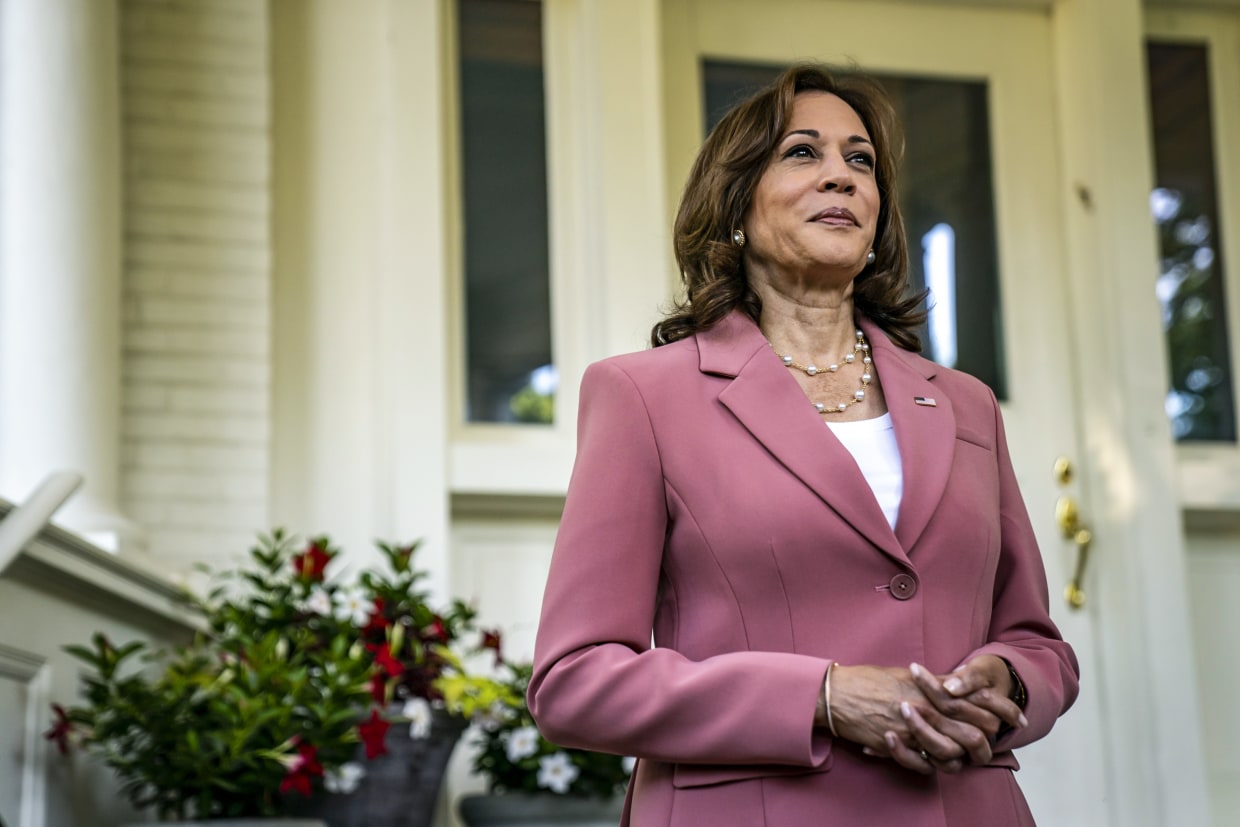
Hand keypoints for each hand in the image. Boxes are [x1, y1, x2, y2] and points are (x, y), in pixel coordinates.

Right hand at [853, 656, 1026, 774]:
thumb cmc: (868, 680)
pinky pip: (925, 764)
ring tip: (967, 757)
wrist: (837, 693)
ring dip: (962, 757)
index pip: (978, 699)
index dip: (1003, 709)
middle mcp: (926, 707)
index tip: (1017, 716)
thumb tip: (953, 684)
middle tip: (996, 743)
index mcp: (932, 687)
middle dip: (989, 740)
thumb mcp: (904, 676)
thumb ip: (933, 683)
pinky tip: (938, 763)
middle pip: (973, 729)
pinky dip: (933, 766)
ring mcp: (913, 728)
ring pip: (953, 752)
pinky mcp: (898, 745)